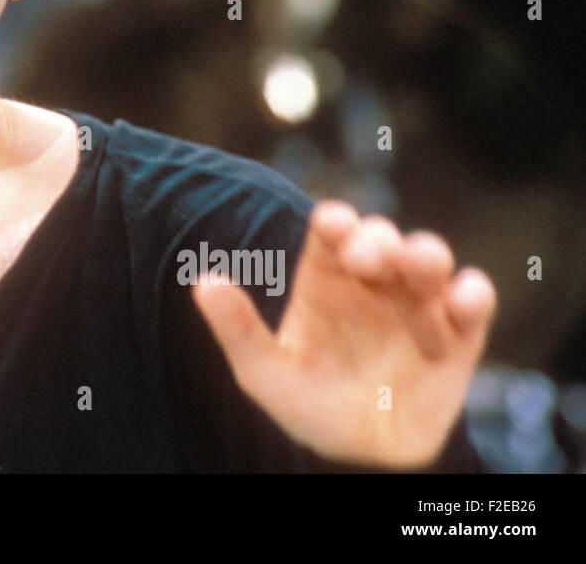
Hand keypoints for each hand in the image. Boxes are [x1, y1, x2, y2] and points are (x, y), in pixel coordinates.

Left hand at [192, 200, 496, 468]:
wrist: (359, 457)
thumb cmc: (307, 406)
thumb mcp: (264, 373)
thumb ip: (238, 329)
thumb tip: (204, 283)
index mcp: (326, 278)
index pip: (332, 232)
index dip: (337, 221)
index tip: (334, 225)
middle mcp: (373, 281)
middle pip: (382, 238)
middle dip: (378, 240)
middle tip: (366, 261)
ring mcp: (417, 303)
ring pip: (429, 258)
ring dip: (426, 254)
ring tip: (418, 268)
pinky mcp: (458, 334)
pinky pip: (473, 301)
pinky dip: (472, 294)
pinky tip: (460, 302)